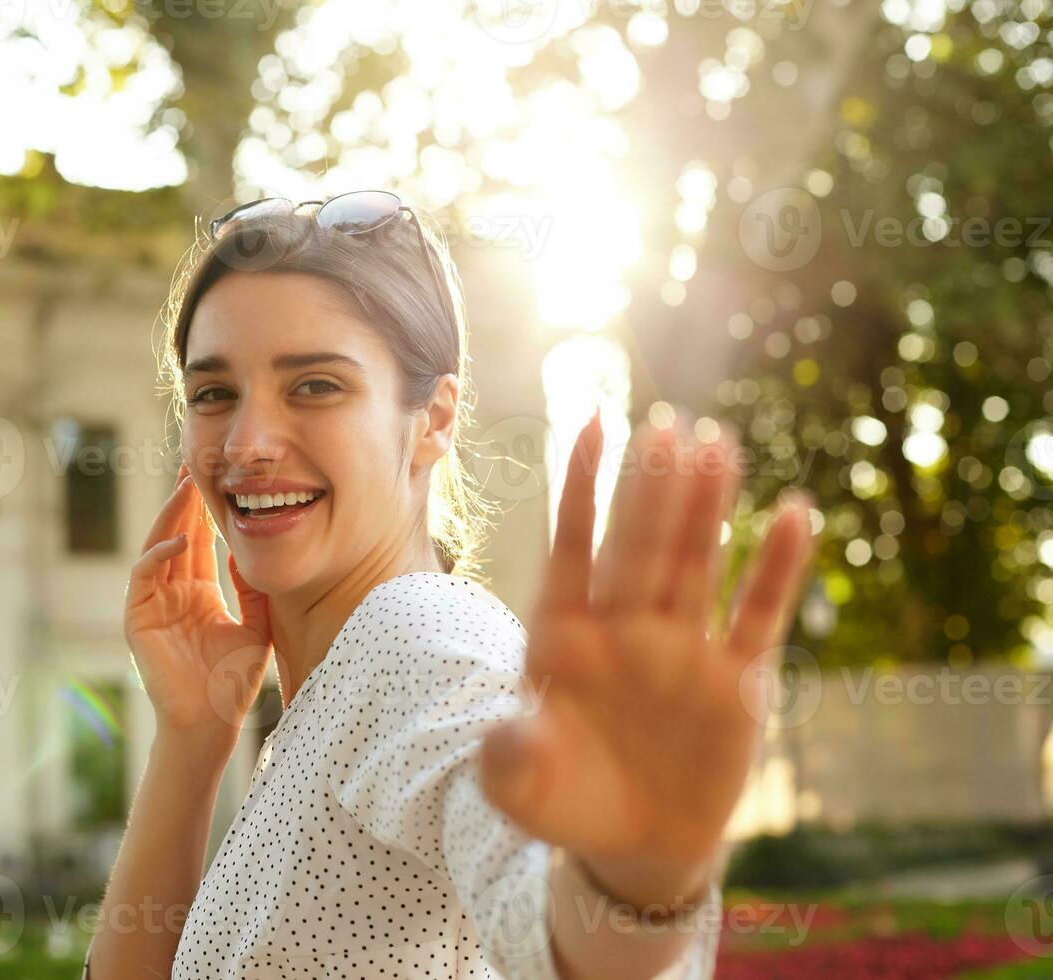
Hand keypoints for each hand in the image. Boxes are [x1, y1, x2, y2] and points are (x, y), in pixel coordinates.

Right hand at [124, 462, 273, 751]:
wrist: (211, 723)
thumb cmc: (233, 683)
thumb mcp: (256, 625)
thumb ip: (252, 588)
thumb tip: (249, 547)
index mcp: (198, 594)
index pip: (199, 541)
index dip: (206, 510)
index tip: (218, 478)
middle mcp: (172, 594)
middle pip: (176, 534)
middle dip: (185, 500)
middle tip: (195, 463)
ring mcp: (152, 605)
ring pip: (157, 547)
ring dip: (170, 516)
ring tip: (186, 487)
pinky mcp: (138, 619)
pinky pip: (143, 577)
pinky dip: (159, 555)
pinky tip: (181, 539)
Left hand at [479, 413, 815, 907]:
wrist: (630, 846)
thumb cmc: (564, 800)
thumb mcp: (519, 786)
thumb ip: (509, 758)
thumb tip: (508, 737)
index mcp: (564, 637)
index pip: (572, 550)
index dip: (582, 491)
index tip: (593, 425)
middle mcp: (624, 631)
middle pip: (639, 546)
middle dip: (651, 488)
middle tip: (668, 426)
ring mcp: (681, 651)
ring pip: (695, 565)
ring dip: (707, 508)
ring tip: (718, 444)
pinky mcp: (735, 682)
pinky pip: (757, 617)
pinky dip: (776, 570)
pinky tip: (795, 515)